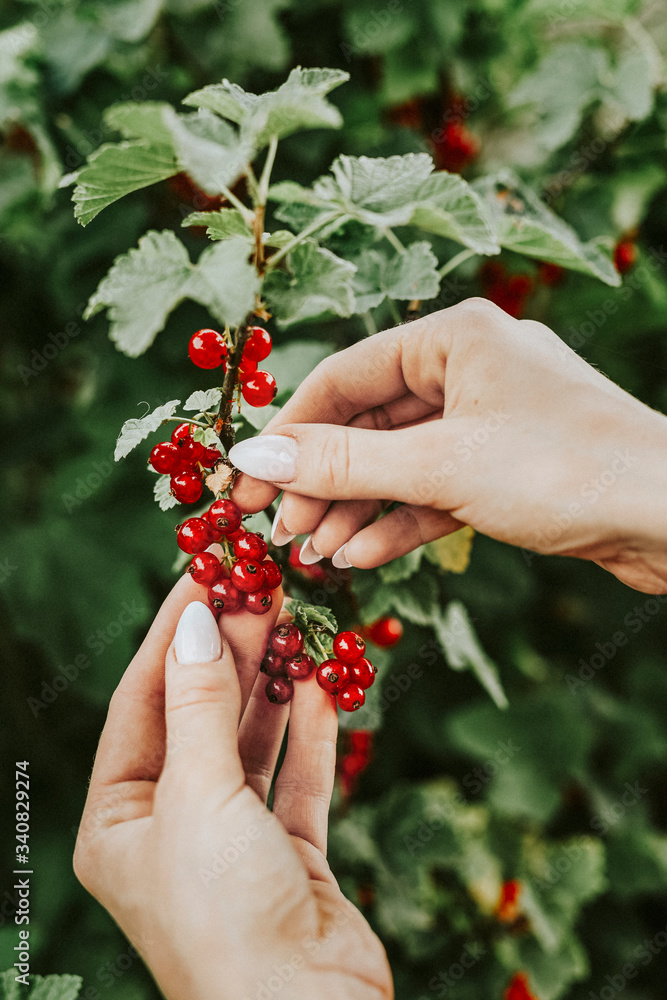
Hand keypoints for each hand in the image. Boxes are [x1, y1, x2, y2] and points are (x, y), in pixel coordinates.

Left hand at [73, 570, 391, 999]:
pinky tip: (325, 685)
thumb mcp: (198, 794)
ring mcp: (232, 840)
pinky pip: (298, 778)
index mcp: (119, 821)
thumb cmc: (225, 913)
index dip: (172, 633)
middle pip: (200, 715)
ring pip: (251, 741)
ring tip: (296, 621)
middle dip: (232, 651)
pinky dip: (312, 732)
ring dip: (275, 684)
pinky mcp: (288, 854)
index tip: (205, 573)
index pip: (142, 702)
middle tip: (263, 587)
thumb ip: (201, 704)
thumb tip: (197, 623)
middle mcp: (170, 826)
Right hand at [230, 298, 666, 592]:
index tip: (243, 481)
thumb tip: (252, 460)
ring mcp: (489, 421)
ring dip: (354, 510)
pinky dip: (398, 522)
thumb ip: (342, 464)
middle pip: (368, 425)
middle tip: (275, 532)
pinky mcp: (506, 467)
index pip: (344, 376)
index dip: (288, 432)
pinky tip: (358, 557)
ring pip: (399, 463)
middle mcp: (469, 369)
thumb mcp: (440, 465)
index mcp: (454, 336)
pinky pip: (435, 489)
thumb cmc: (563, 468)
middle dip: (321, 482)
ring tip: (312, 555)